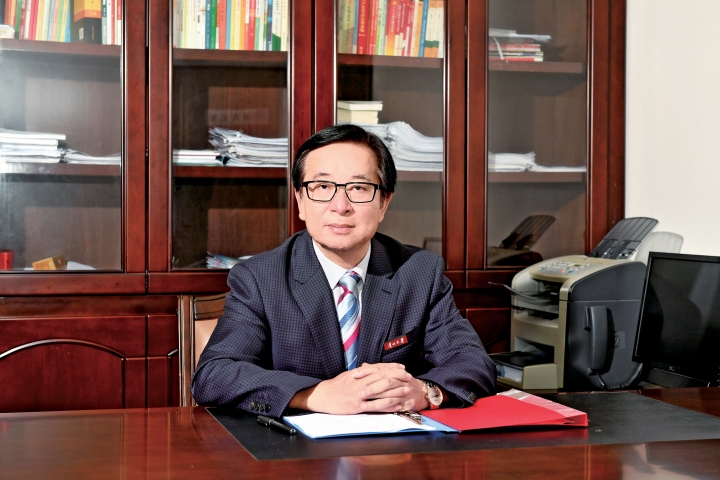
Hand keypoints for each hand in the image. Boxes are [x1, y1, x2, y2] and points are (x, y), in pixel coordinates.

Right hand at [289, 363, 428, 413]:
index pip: (379, 368)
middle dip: (398, 377)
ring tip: (407, 390)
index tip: (402, 367)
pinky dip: (387, 405)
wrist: (322, 396)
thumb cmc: (335, 386)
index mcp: (358, 374)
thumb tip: (371, 367)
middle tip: (409, 377)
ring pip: (381, 391)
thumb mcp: (348, 375)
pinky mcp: (357, 407)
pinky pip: (375, 406)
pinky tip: (396, 405)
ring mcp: (359, 395)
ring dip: (396, 390)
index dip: (392, 367)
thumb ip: (361, 372)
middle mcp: (360, 382)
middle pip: (383, 377)